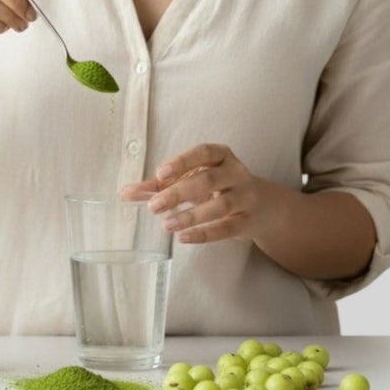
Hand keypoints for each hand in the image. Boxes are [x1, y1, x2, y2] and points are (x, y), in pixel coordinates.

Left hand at [121, 143, 268, 245]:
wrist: (264, 207)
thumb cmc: (218, 187)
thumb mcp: (193, 178)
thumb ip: (160, 185)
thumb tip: (125, 192)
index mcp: (221, 155)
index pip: (203, 152)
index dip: (182, 161)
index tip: (160, 174)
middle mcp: (236, 173)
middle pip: (207, 180)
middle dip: (179, 193)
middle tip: (153, 207)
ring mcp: (246, 198)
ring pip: (219, 206)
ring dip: (190, 216)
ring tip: (166, 225)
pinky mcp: (248, 222)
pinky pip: (227, 228)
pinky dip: (205, 234)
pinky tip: (183, 238)